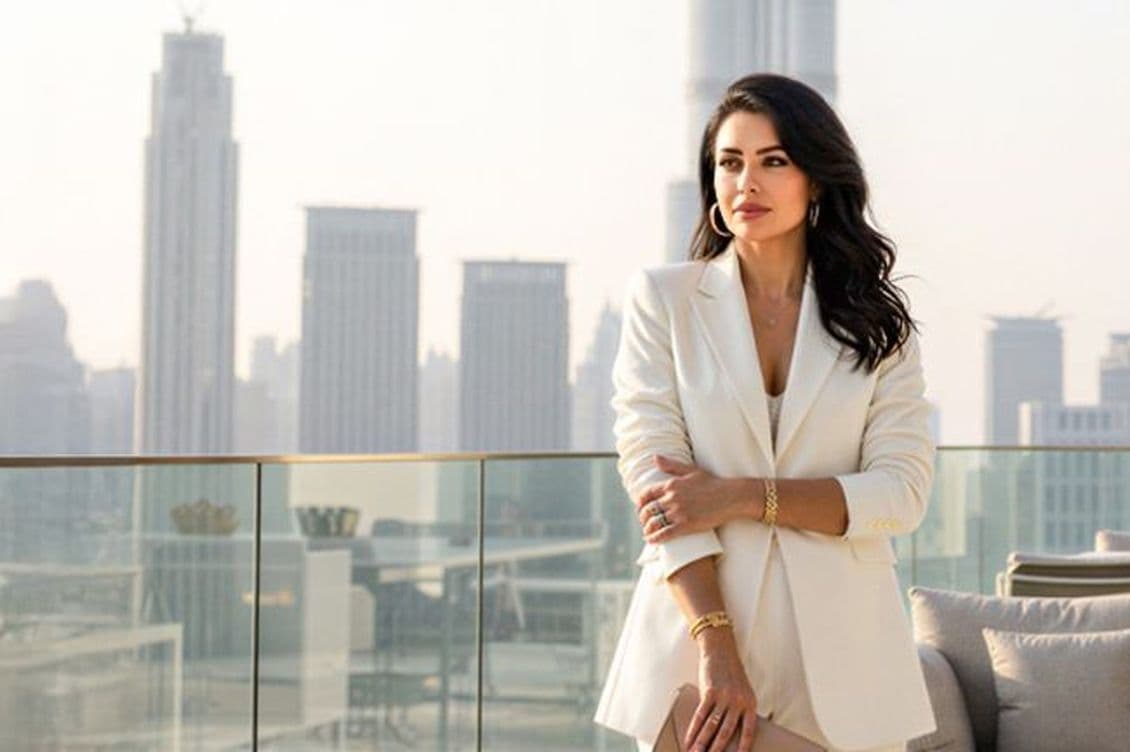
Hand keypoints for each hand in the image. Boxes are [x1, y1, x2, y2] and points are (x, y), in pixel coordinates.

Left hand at [636, 455, 742, 544]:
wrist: (731, 497)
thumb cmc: (713, 483)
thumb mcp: (691, 470)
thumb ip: (671, 465)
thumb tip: (655, 458)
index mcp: (671, 484)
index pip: (646, 494)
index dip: (640, 503)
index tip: (640, 509)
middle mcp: (672, 498)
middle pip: (648, 510)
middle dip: (642, 518)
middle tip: (644, 523)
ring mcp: (679, 512)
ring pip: (654, 523)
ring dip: (647, 529)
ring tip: (647, 533)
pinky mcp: (686, 525)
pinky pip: (665, 533)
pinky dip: (655, 538)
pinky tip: (652, 540)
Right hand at [686, 631, 759, 751]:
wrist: (721, 651)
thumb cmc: (732, 673)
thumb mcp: (743, 692)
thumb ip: (740, 710)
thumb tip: (730, 732)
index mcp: (750, 704)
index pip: (749, 732)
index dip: (744, 748)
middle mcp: (738, 702)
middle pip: (726, 733)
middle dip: (717, 750)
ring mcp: (723, 697)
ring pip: (711, 727)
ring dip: (702, 744)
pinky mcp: (709, 691)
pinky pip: (700, 715)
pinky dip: (693, 730)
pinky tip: (689, 739)